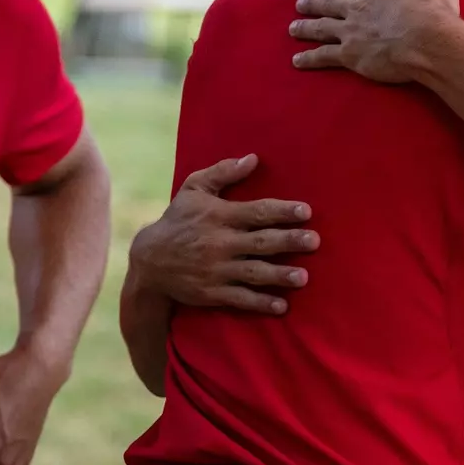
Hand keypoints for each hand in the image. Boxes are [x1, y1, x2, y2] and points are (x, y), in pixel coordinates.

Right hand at [131, 154, 317, 314]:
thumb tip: (253, 158)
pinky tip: (282, 306)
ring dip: (279, 275)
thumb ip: (223, 172)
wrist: (149, 260)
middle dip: (289, 241)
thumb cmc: (178, 219)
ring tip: (303, 277)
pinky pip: (240, 298)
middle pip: (260, 242)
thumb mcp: (194, 189)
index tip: (306, 211)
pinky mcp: (212, 292)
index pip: (256, 212)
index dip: (282, 211)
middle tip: (315, 241)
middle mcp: (220, 243)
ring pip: (253, 273)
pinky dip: (260, 303)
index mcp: (219, 216)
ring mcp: (216, 270)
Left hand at [289, 0, 461, 81]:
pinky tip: (297, 61)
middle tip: (300, 3)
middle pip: (331, 4)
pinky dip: (309, 59)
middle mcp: (359, 9)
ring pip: (322, 28)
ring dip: (306, 27)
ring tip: (293, 28)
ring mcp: (352, 32)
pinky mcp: (350, 56)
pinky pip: (324, 56)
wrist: (429, 40)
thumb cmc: (435, 10)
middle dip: (314, 3)